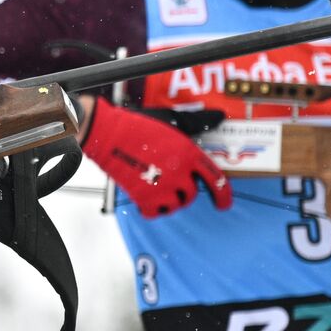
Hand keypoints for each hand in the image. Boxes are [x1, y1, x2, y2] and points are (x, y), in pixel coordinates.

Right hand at [80, 99, 230, 217]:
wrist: (107, 134)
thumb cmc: (138, 125)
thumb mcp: (172, 120)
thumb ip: (197, 123)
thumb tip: (218, 118)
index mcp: (190, 153)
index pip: (216, 179)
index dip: (223, 195)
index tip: (223, 204)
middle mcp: (180, 173)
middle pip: (192, 194)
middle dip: (184, 192)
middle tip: (171, 185)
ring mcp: (163, 187)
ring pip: (175, 205)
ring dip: (169, 199)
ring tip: (156, 186)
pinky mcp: (144, 197)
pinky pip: (156, 212)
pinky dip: (151, 208)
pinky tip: (145, 196)